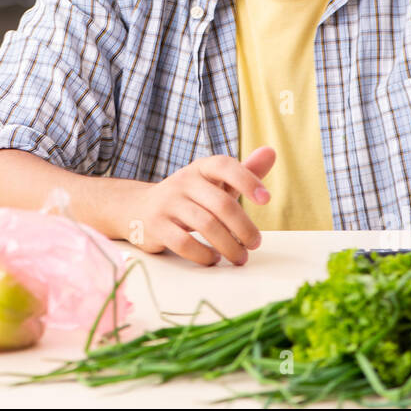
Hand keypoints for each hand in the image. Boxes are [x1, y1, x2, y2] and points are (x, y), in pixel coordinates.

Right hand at [120, 147, 274, 266]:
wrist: (139, 208)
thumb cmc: (189, 197)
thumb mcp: (215, 182)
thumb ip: (244, 171)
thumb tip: (271, 152)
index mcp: (201, 168)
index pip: (224, 165)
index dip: (247, 179)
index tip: (267, 200)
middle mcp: (183, 181)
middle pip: (221, 204)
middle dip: (244, 228)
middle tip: (255, 244)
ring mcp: (167, 203)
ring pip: (205, 225)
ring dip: (229, 246)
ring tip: (240, 257)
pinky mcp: (156, 226)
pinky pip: (184, 243)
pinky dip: (204, 255)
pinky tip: (213, 259)